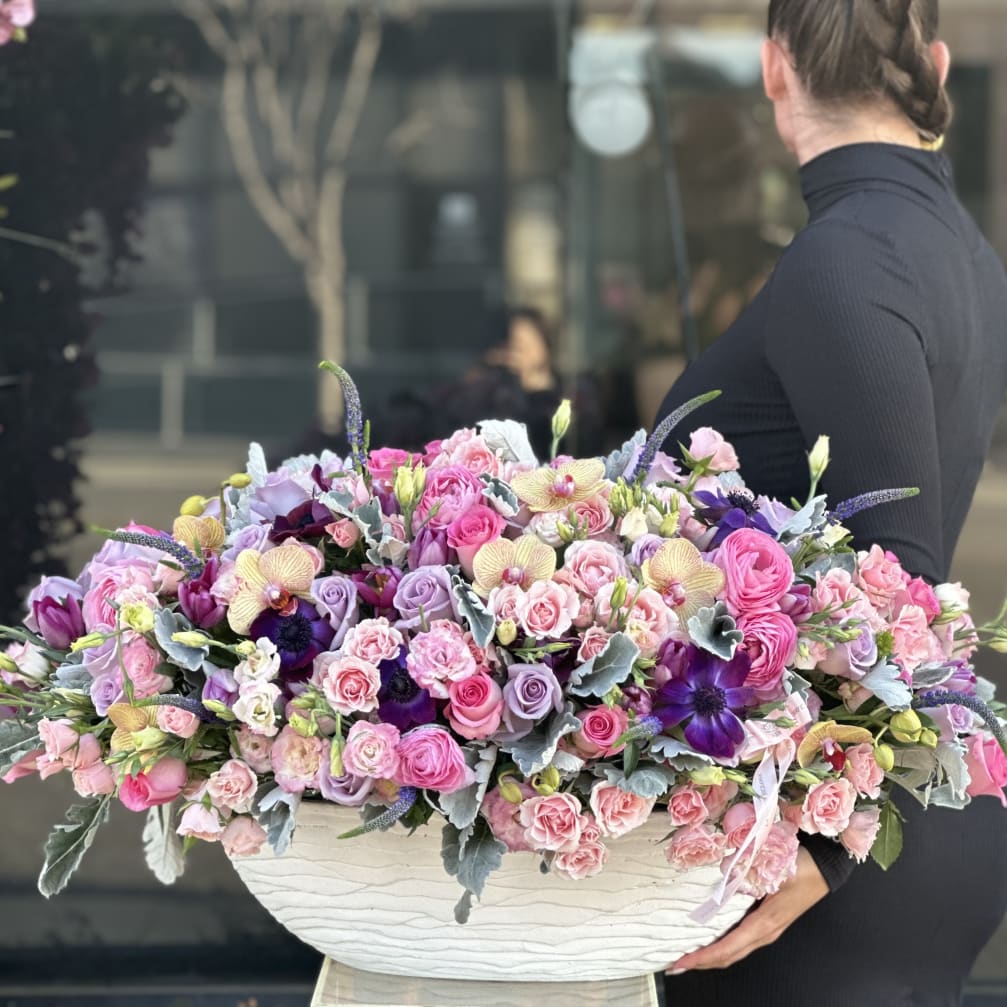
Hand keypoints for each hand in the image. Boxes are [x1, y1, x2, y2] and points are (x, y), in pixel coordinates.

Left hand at [665, 848, 829, 974]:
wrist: (826, 868)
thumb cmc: (803, 867)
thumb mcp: (775, 866)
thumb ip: (748, 869)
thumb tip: (724, 871)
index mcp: (764, 922)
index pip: (728, 947)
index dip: (704, 957)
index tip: (682, 961)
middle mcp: (765, 932)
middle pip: (729, 956)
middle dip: (701, 962)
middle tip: (674, 964)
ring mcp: (767, 930)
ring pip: (734, 951)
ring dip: (710, 956)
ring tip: (687, 956)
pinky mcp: (768, 922)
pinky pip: (740, 941)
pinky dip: (721, 946)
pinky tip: (710, 941)